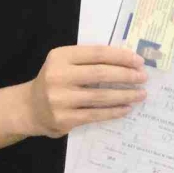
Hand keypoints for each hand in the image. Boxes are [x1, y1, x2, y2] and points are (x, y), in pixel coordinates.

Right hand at [25, 44, 147, 137]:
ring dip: (125, 95)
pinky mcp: (64, 119)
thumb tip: (126, 61)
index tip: (138, 60)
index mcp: (60, 56)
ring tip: (140, 94)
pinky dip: (114, 111)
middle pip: (100, 74)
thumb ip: (88, 60)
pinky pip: (95, 114)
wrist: (30, 108)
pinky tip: (126, 108)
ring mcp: (61, 99)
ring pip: (100, 96)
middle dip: (126, 75)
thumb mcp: (64, 63)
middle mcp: (58, 76)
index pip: (97, 53)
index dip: (120, 56)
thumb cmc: (55, 80)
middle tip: (143, 77)